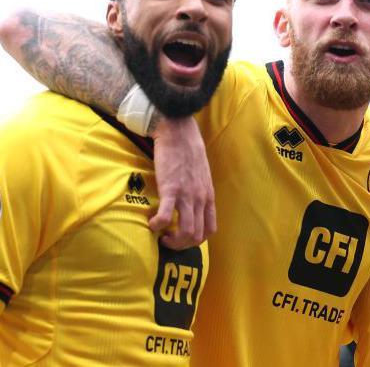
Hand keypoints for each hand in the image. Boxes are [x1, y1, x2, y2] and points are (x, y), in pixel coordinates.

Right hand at [148, 117, 215, 248]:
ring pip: (186, 232)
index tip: (182, 236)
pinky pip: (166, 217)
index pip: (210, 229)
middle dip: (182, 245)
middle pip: (197, 236)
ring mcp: (187, 195)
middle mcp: (200, 199)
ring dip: (172, 241)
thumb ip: (199, 192)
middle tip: (168, 239)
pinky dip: (158, 226)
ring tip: (161, 235)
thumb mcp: (202, 176)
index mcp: (208, 196)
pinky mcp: (170, 189)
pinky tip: (151, 223)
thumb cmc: (188, 152)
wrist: (179, 133)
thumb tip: (192, 205)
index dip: (196, 240)